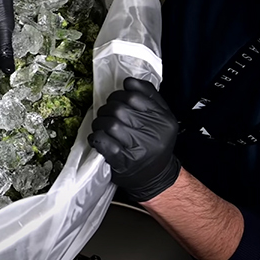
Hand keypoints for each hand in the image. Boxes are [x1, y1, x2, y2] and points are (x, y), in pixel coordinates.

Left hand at [88, 77, 180, 202]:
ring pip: (110, 124)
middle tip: (105, 114)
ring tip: (100, 126)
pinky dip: (95, 137)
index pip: (134, 96)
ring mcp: (139, 148)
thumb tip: (129, 81)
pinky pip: (103, 142)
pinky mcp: (124, 162)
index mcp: (163, 119)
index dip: (119, 95)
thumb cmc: (155, 145)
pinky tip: (97, 138)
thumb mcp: (161, 119)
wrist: (157, 178)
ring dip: (99, 122)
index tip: (115, 100)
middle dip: (107, 109)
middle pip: (120, 109)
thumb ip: (149, 96)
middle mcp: (154, 133)